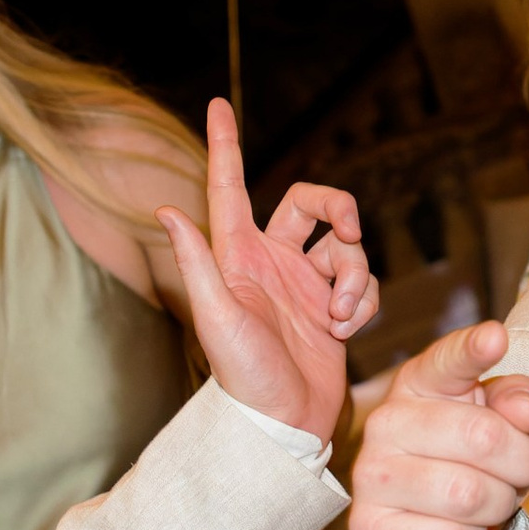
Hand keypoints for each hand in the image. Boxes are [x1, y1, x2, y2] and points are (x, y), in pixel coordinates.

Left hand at [155, 101, 376, 437]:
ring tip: (336, 318)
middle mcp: (272, 262)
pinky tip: (344, 331)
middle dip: (337, 207)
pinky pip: (363, 281)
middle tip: (347, 228)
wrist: (285, 425)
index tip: (218, 104)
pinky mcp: (333, 308)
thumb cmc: (243, 376)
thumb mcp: (216, 317)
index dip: (225, 145)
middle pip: (312, 202)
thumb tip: (164, 210)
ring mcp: (305, 284)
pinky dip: (362, 301)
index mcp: (237, 255)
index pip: (230, 187)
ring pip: (346, 246)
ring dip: (352, 275)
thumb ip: (196, 262)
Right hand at [348, 321, 528, 529]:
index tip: (497, 338)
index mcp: (420, 384)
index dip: (473, 350)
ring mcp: (370, 477)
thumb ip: (518, 403)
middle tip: (516, 476)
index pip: (448, 361)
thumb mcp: (507, 428)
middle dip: (521, 465)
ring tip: (486, 505)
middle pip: (483, 437)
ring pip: (469, 495)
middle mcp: (386, 422)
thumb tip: (526, 411)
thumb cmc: (474, 469)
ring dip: (496, 507)